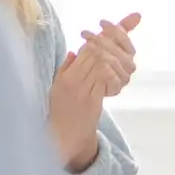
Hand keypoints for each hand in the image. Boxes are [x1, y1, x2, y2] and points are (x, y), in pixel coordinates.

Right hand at [47, 49, 105, 172]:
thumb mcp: (57, 86)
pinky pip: (105, 82)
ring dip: (111, 59)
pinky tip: (116, 71)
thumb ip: (65, 68)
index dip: (95, 44)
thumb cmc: (60, 109)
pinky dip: (112, 74)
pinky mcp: (94, 102)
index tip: (104, 39)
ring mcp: (84, 92)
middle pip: (94, 58)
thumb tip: (73, 52)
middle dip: (106, 48)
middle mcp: (74, 83)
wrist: (64, 134)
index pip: (83, 54)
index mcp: (65, 77)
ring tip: (117, 56)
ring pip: (101, 67)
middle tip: (115, 45)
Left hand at [77, 13, 140, 97]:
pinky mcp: (116, 89)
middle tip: (86, 34)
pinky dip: (107, 71)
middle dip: (104, 41)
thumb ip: (123, 28)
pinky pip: (114, 80)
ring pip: (116, 63)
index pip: (125, 39)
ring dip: (101, 52)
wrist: (82, 83)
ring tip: (87, 46)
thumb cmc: (95, 59)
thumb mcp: (105, 40)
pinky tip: (97, 63)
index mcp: (128, 52)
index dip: (115, 30)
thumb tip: (139, 14)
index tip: (101, 22)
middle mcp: (129, 65)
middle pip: (120, 51)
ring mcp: (123, 78)